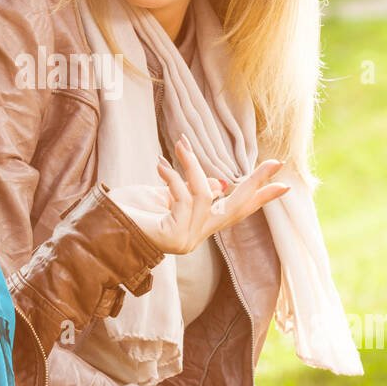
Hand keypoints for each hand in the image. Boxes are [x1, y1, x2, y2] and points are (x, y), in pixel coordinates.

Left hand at [107, 134, 290, 255]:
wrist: (100, 226)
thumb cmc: (129, 210)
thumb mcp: (165, 194)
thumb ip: (193, 190)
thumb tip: (220, 184)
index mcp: (197, 225)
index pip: (235, 212)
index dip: (259, 198)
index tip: (286, 185)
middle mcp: (196, 236)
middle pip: (235, 209)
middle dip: (255, 184)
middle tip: (275, 162)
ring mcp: (186, 239)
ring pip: (204, 195)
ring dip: (192, 166)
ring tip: (180, 146)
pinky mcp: (173, 237)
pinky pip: (182, 198)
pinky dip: (172, 178)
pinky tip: (159, 165)